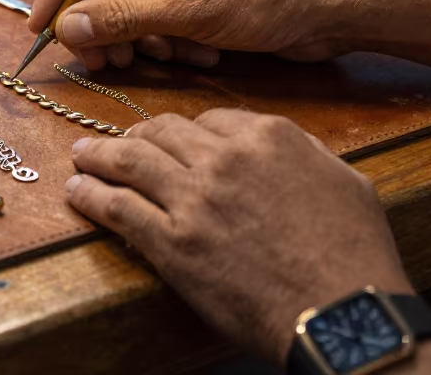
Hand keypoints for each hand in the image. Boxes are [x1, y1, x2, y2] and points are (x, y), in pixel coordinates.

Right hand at [29, 0, 357, 70]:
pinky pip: (159, 15)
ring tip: (154, 59)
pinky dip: (169, 39)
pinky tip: (198, 53)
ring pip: (130, 3)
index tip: (43, 27)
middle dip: (100, 24)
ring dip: (137, 37)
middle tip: (96, 61)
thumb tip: (66, 28)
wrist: (337, 7)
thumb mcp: (187, 10)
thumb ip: (121, 18)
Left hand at [65, 110, 411, 363]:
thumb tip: (276, 145)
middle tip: (116, 143)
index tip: (170, 142)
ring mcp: (193, 199)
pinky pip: (117, 207)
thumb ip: (304, 153)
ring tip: (81, 156)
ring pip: (130, 161)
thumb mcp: (344, 180)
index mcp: (267, 137)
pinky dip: (91, 195)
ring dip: (98, 155)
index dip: (184, 132)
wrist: (342, 311)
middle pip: (162, 132)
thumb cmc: (353, 254)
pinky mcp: (171, 242)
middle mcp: (224, 159)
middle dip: (135, 135)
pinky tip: (77, 192)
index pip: (208, 120)